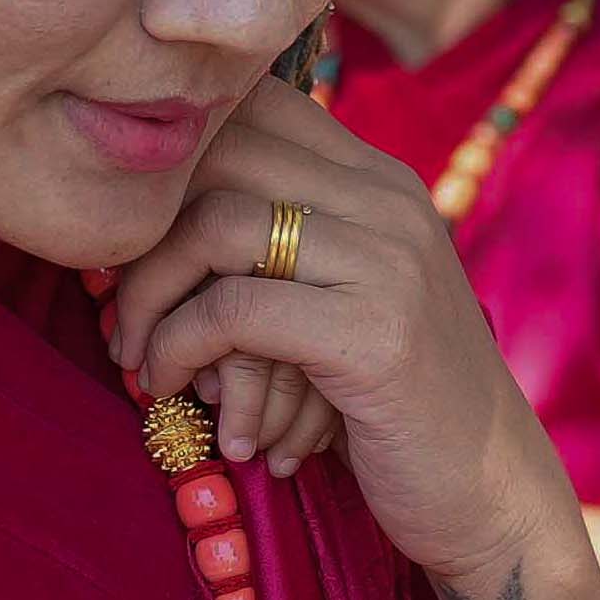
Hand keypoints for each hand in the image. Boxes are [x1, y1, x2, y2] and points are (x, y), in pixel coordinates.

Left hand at [100, 78, 577, 595]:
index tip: (128, 231)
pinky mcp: (374, 333)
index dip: (171, 155)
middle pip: (221, 153)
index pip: (254, 103)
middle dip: (140, 227)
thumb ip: (288, 242)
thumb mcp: (348, 299)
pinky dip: (178, 347)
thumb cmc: (395, 406)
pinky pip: (233, 311)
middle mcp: (389, 201)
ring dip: (147, 294)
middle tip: (108, 296)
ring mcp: (388, 261)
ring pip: (214, 225)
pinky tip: (169, 387)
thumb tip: (155, 212)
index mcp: (380, 180)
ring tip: (135, 354)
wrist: (490, 495)